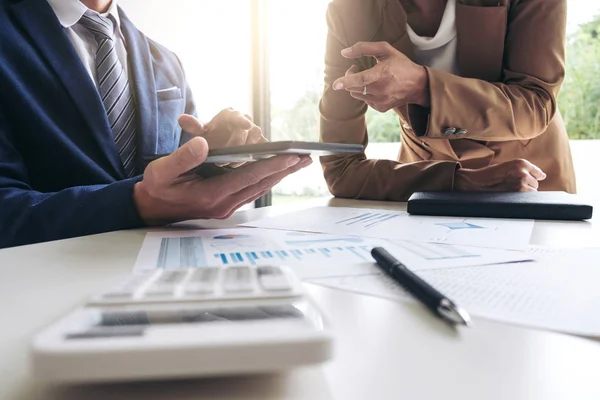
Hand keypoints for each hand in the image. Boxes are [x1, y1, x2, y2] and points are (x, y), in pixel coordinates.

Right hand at [133, 137, 311, 224]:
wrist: (150, 209)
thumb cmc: (157, 187)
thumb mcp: (162, 171)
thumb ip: (183, 157)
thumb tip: (203, 143)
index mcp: (211, 194)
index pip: (248, 177)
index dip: (270, 166)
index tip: (291, 156)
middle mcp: (223, 204)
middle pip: (260, 185)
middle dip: (284, 171)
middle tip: (306, 158)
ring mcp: (226, 208)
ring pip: (259, 189)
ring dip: (279, 176)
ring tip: (298, 163)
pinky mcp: (226, 207)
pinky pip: (251, 192)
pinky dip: (266, 180)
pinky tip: (276, 172)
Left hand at [178, 109, 266, 164]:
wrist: (214, 150)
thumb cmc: (208, 138)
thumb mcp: (199, 131)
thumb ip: (193, 125)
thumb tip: (182, 118)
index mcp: (231, 115)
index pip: (238, 115)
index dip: (243, 120)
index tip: (246, 125)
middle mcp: (246, 123)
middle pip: (251, 130)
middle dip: (241, 143)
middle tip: (228, 156)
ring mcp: (254, 136)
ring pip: (258, 142)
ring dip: (248, 153)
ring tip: (233, 164)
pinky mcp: (259, 148)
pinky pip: (264, 152)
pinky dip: (260, 159)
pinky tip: (251, 169)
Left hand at [331, 41, 429, 111]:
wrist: (417, 84)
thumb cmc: (400, 64)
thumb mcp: (385, 50)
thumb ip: (364, 48)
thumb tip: (344, 53)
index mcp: (382, 74)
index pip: (361, 80)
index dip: (346, 81)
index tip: (335, 85)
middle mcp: (381, 90)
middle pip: (354, 88)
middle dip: (350, 77)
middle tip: (356, 68)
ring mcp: (381, 101)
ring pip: (356, 95)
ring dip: (356, 85)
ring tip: (366, 77)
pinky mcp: (381, 108)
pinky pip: (364, 100)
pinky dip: (364, 93)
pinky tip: (374, 87)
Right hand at [454, 159, 546, 191]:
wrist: (476, 182)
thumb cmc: (490, 175)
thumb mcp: (509, 166)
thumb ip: (526, 169)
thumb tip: (543, 176)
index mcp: (521, 163)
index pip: (538, 173)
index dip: (532, 179)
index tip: (526, 181)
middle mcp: (523, 171)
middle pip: (536, 184)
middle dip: (527, 186)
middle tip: (511, 185)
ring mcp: (521, 183)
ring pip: (532, 192)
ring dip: (524, 193)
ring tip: (510, 190)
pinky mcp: (517, 193)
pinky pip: (527, 199)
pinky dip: (521, 199)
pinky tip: (510, 195)